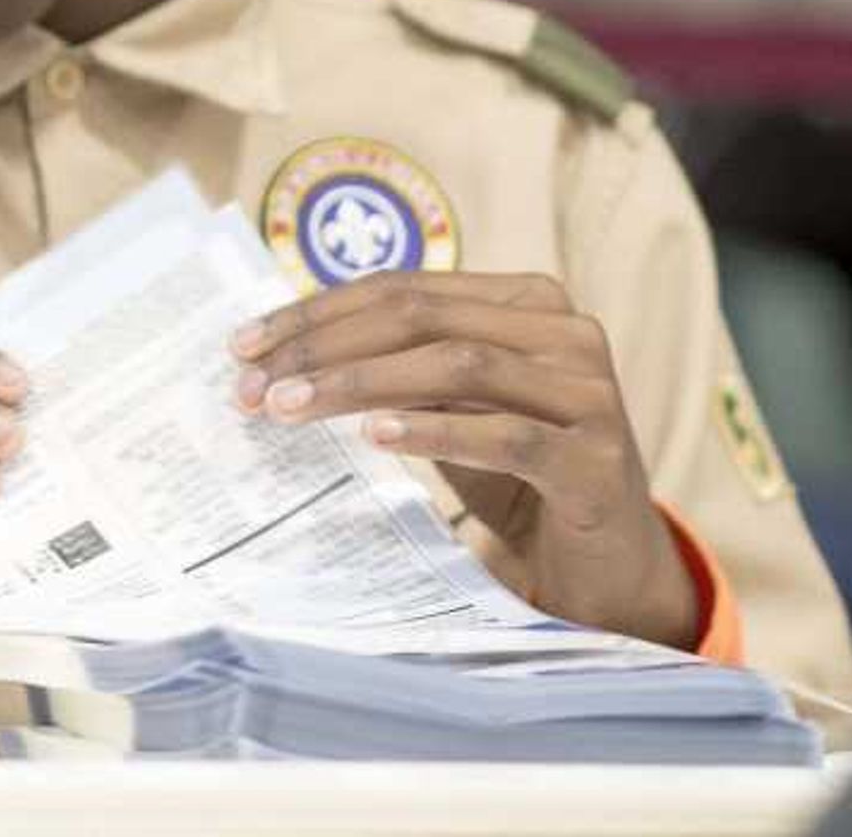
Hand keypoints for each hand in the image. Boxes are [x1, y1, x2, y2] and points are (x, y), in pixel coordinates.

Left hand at [231, 270, 696, 645]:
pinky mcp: (596, 462)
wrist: (607, 563)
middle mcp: (567, 334)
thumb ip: (399, 366)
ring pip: (458, 365)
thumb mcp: (455, 406)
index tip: (244, 343)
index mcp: (529, 302)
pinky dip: (434, 431)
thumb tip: (280, 353)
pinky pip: (504, 435)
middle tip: (252, 382)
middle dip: (325, 346)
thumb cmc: (519, 472)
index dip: (319, 311)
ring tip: (290, 406)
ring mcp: (589, 396)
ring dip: (360, 384)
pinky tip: (374, 437)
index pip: (405, 288)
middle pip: (423, 316)